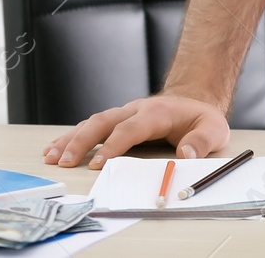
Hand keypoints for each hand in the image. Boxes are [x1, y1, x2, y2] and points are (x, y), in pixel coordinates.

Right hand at [42, 94, 229, 168]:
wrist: (195, 100)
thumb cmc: (201, 119)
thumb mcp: (214, 129)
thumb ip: (201, 141)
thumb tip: (186, 154)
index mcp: (157, 113)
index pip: (130, 128)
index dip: (113, 145)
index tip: (97, 163)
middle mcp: (135, 110)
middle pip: (103, 122)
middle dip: (82, 141)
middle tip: (64, 162)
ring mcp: (124, 113)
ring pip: (92, 122)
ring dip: (71, 139)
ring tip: (51, 156)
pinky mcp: (117, 120)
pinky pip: (90, 126)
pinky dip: (71, 136)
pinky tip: (53, 148)